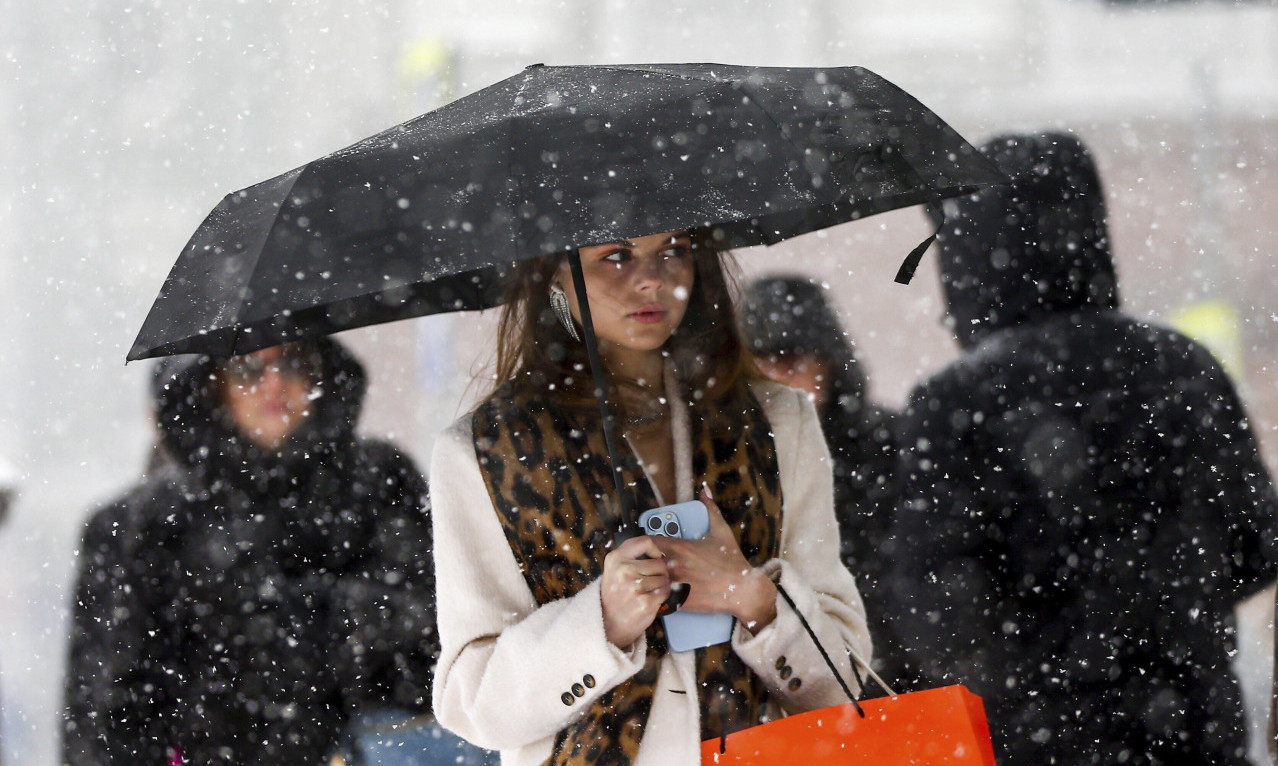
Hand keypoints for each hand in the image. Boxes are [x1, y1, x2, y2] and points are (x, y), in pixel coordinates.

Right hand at [601, 535, 672, 647]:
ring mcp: (634, 587)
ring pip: (665, 578)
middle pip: (659, 562)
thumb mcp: (614, 570)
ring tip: (648, 591)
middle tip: (650, 580)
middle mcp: (624, 570)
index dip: (655, 550)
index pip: (644, 542)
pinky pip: (666, 592)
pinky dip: (663, 595)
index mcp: (616, 559)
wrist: (607, 623)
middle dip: (660, 572)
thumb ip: (632, 558)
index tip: (655, 558)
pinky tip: (651, 599)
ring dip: (662, 585)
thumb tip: (662, 555)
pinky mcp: (645, 602)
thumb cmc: (615, 595)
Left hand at [650, 486, 777, 632]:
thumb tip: (704, 489)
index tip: (647, 547)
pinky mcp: (680, 601)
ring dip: (650, 582)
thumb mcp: (721, 530)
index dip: (645, 544)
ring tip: (650, 583)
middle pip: (646, 563)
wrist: (743, 589)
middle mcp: (675, 565)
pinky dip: (658, 599)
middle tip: (645, 566)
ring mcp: (676, 584)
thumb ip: (710, 508)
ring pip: (651, 582)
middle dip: (645, 563)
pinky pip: (660, 600)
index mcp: (680, 547)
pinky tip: (660, 597)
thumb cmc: (731, 560)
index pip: (649, 542)